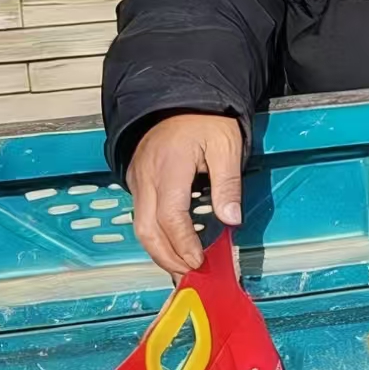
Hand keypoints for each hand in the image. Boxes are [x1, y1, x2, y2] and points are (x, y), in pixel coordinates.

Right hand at [129, 114, 242, 278]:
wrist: (178, 97)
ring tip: (182, 266)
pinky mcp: (137, 181)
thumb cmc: (204, 118)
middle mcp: (147, 176)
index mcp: (170, 166)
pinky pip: (141, 215)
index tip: (199, 260)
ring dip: (159, 250)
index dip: (184, 243)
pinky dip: (154, 235)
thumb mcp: (226, 145)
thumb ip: (228, 184)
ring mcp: (138, 179)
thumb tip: (231, 220)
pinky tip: (171, 245)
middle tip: (189, 272)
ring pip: (140, 226)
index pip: (170, 216)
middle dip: (167, 256)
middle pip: (147, 229)